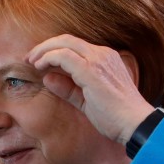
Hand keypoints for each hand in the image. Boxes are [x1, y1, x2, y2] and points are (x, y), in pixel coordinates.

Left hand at [26, 34, 153, 143]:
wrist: (135, 124)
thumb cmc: (114, 116)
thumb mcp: (86, 100)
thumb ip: (68, 88)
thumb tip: (47, 78)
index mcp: (105, 59)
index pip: (74, 46)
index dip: (53, 50)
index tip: (37, 61)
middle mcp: (103, 54)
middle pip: (66, 39)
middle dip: (44, 47)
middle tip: (29, 58)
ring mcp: (98, 60)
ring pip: (64, 43)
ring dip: (43, 51)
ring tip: (31, 62)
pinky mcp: (92, 70)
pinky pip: (64, 56)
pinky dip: (48, 58)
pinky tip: (40, 67)